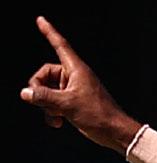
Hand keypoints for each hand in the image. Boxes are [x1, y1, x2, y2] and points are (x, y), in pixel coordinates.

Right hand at [20, 16, 142, 152]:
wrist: (114, 132)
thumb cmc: (98, 115)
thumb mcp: (67, 104)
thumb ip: (44, 97)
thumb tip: (26, 92)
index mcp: (76, 70)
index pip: (60, 45)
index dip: (49, 32)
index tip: (41, 20)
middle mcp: (74, 77)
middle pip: (44, 74)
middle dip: (40, 90)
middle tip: (45, 104)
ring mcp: (73, 89)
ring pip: (48, 90)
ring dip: (46, 104)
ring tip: (56, 116)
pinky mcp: (73, 102)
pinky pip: (54, 101)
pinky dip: (52, 111)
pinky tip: (57, 122)